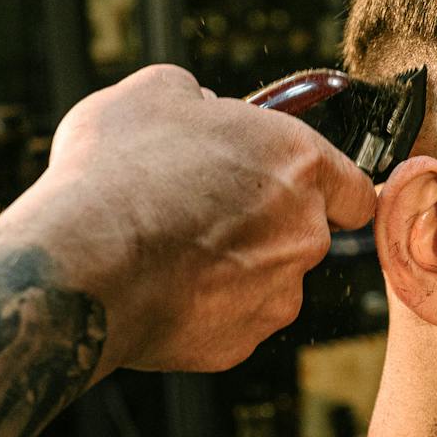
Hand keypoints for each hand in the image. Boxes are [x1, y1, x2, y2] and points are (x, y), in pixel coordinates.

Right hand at [6, 64, 376, 372]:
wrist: (81, 261)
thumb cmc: (117, 172)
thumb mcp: (153, 94)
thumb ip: (199, 98)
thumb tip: (203, 108)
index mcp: (299, 163)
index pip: (354, 188)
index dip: (328, 191)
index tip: (301, 193)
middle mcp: (305, 233)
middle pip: (303, 233)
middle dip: (262, 225)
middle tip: (200, 210)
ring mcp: (277, 294)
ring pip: (267, 280)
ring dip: (232, 268)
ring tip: (167, 249)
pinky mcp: (241, 342)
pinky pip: (230, 320)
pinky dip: (203, 307)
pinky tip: (158, 286)